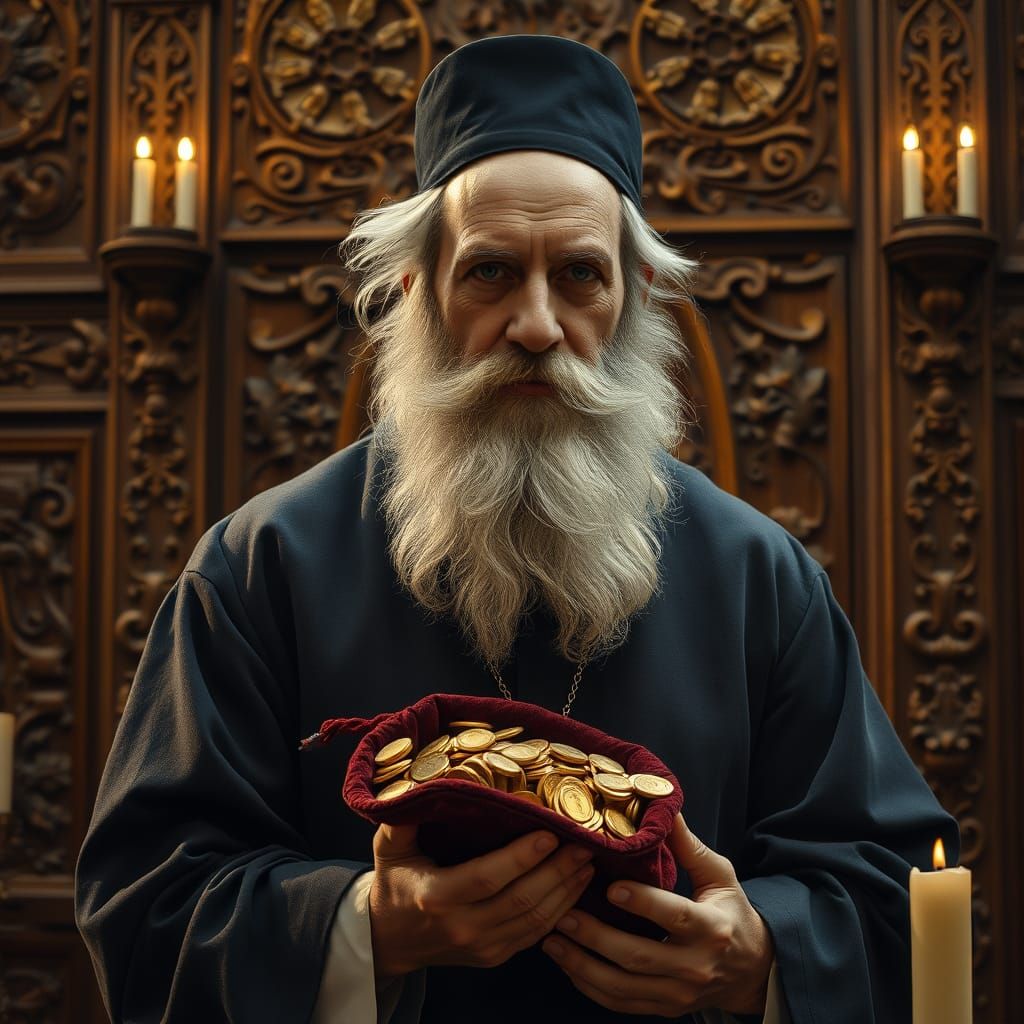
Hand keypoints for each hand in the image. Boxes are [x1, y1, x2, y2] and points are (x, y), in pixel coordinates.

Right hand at [368, 822, 594, 982]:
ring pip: (535, 919)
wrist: (389, 940)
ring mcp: (482, 946)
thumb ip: (402, 817)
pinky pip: (536, 934)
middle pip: (521, 899)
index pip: (487, 877)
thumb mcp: (389, 847)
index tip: (549, 833)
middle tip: (584, 843)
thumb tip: (423, 780)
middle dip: (558, 870)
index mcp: (436, 896)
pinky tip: (576, 886)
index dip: (521, 857)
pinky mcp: (495, 956)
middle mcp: (462, 926)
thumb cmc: (394, 883)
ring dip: (566, 889)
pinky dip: (561, 910)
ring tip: (587, 860)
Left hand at [541, 813, 773, 1016]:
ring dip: (582, 966)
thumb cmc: (731, 912)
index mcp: (711, 927)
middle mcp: (695, 965)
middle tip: (563, 914)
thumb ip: (688, 846)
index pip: (674, 915)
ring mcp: (678, 993)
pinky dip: (591, 988)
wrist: (751, 971)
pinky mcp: (665, 1008)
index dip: (642, 903)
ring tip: (552, 941)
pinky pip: (621, 1004)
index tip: (611, 887)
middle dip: (596, 937)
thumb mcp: (719, 875)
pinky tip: (567, 965)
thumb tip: (664, 808)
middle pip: (639, 956)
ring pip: (623, 987)